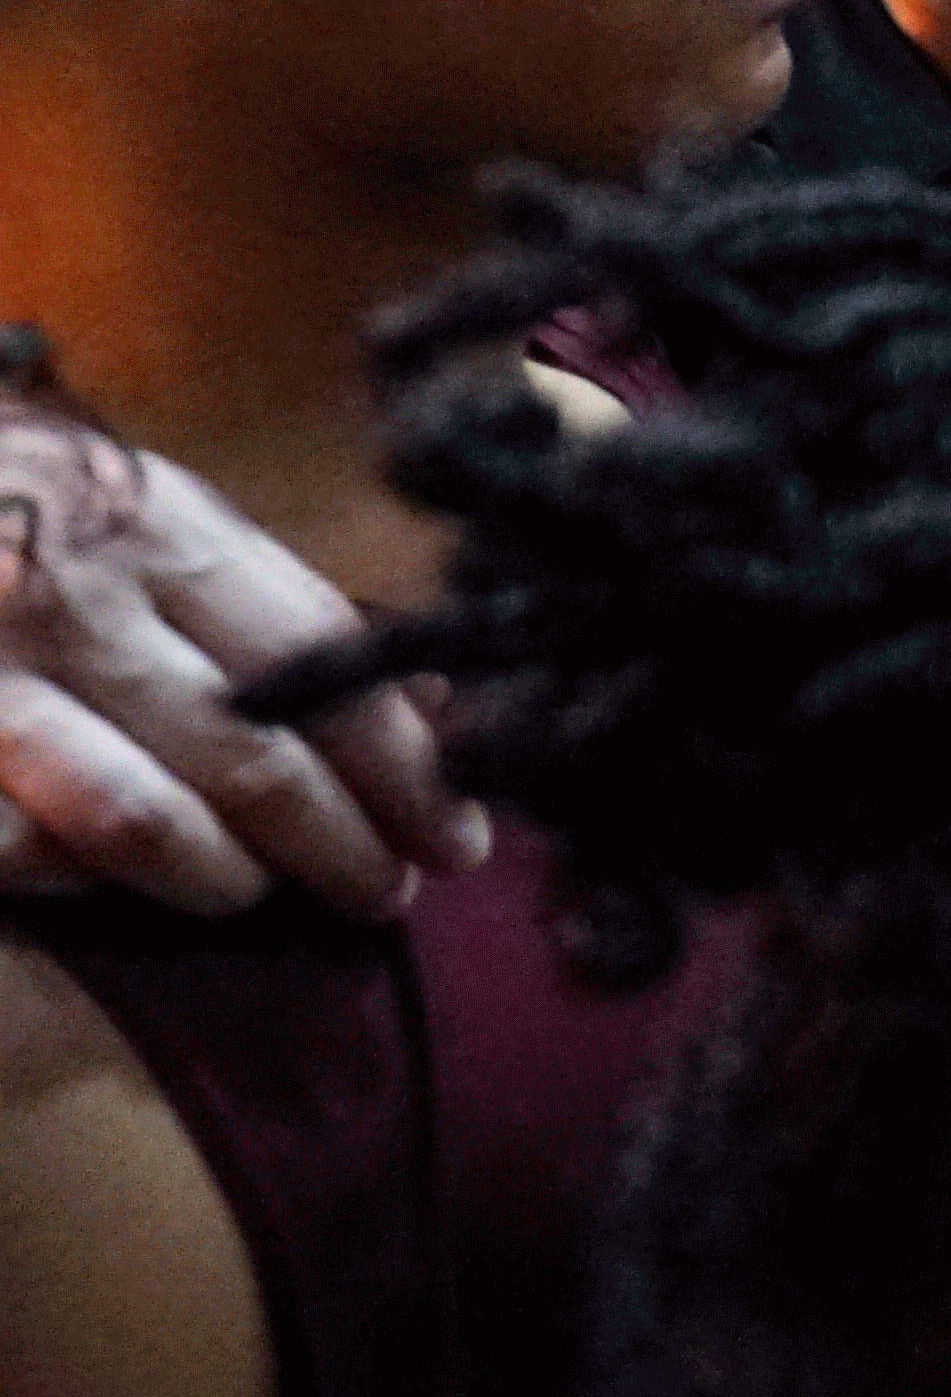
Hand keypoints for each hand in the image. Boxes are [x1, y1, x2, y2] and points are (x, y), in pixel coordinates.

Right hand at [0, 408, 468, 918]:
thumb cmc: (9, 501)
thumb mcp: (138, 510)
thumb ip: (259, 601)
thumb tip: (426, 705)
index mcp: (156, 525)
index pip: (323, 662)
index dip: (406, 762)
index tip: (459, 831)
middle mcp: (73, 597)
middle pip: (254, 752)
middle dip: (342, 842)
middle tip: (392, 893)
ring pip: (143, 816)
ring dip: (228, 877)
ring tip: (264, 895)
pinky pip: (18, 847)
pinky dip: (77, 879)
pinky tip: (112, 887)